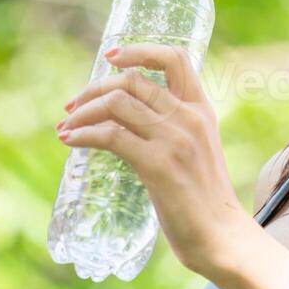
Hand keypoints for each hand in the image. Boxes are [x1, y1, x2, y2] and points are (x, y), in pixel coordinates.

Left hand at [57, 42, 249, 276]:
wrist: (222, 238)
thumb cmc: (205, 201)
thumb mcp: (197, 150)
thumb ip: (174, 131)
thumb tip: (131, 123)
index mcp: (201, 110)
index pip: (174, 58)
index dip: (139, 50)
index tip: (110, 56)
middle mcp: (188, 117)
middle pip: (132, 80)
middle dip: (94, 88)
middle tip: (72, 106)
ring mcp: (173, 140)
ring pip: (117, 103)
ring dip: (82, 111)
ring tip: (66, 125)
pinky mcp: (157, 165)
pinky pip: (110, 136)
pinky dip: (83, 134)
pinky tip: (71, 141)